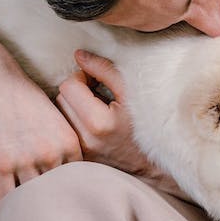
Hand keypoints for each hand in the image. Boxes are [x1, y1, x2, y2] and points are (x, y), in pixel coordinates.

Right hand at [0, 75, 83, 200]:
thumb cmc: (26, 99)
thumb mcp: (56, 120)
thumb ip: (64, 145)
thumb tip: (69, 170)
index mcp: (69, 144)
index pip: (80, 179)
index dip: (77, 194)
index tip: (78, 208)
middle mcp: (50, 155)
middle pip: (59, 192)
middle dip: (60, 209)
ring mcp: (25, 160)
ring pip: (34, 197)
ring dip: (34, 211)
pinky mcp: (1, 164)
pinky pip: (7, 195)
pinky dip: (9, 208)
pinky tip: (10, 217)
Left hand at [55, 50, 181, 193]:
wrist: (158, 165)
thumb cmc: (150, 124)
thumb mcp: (133, 92)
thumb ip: (104, 70)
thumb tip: (78, 55)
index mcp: (99, 123)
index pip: (68, 86)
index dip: (81, 77)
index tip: (96, 81)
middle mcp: (86, 141)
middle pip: (61, 100)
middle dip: (76, 92)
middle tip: (97, 94)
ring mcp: (81, 153)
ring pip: (61, 116)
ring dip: (74, 107)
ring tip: (96, 109)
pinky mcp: (80, 159)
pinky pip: (66, 131)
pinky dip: (75, 123)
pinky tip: (93, 124)